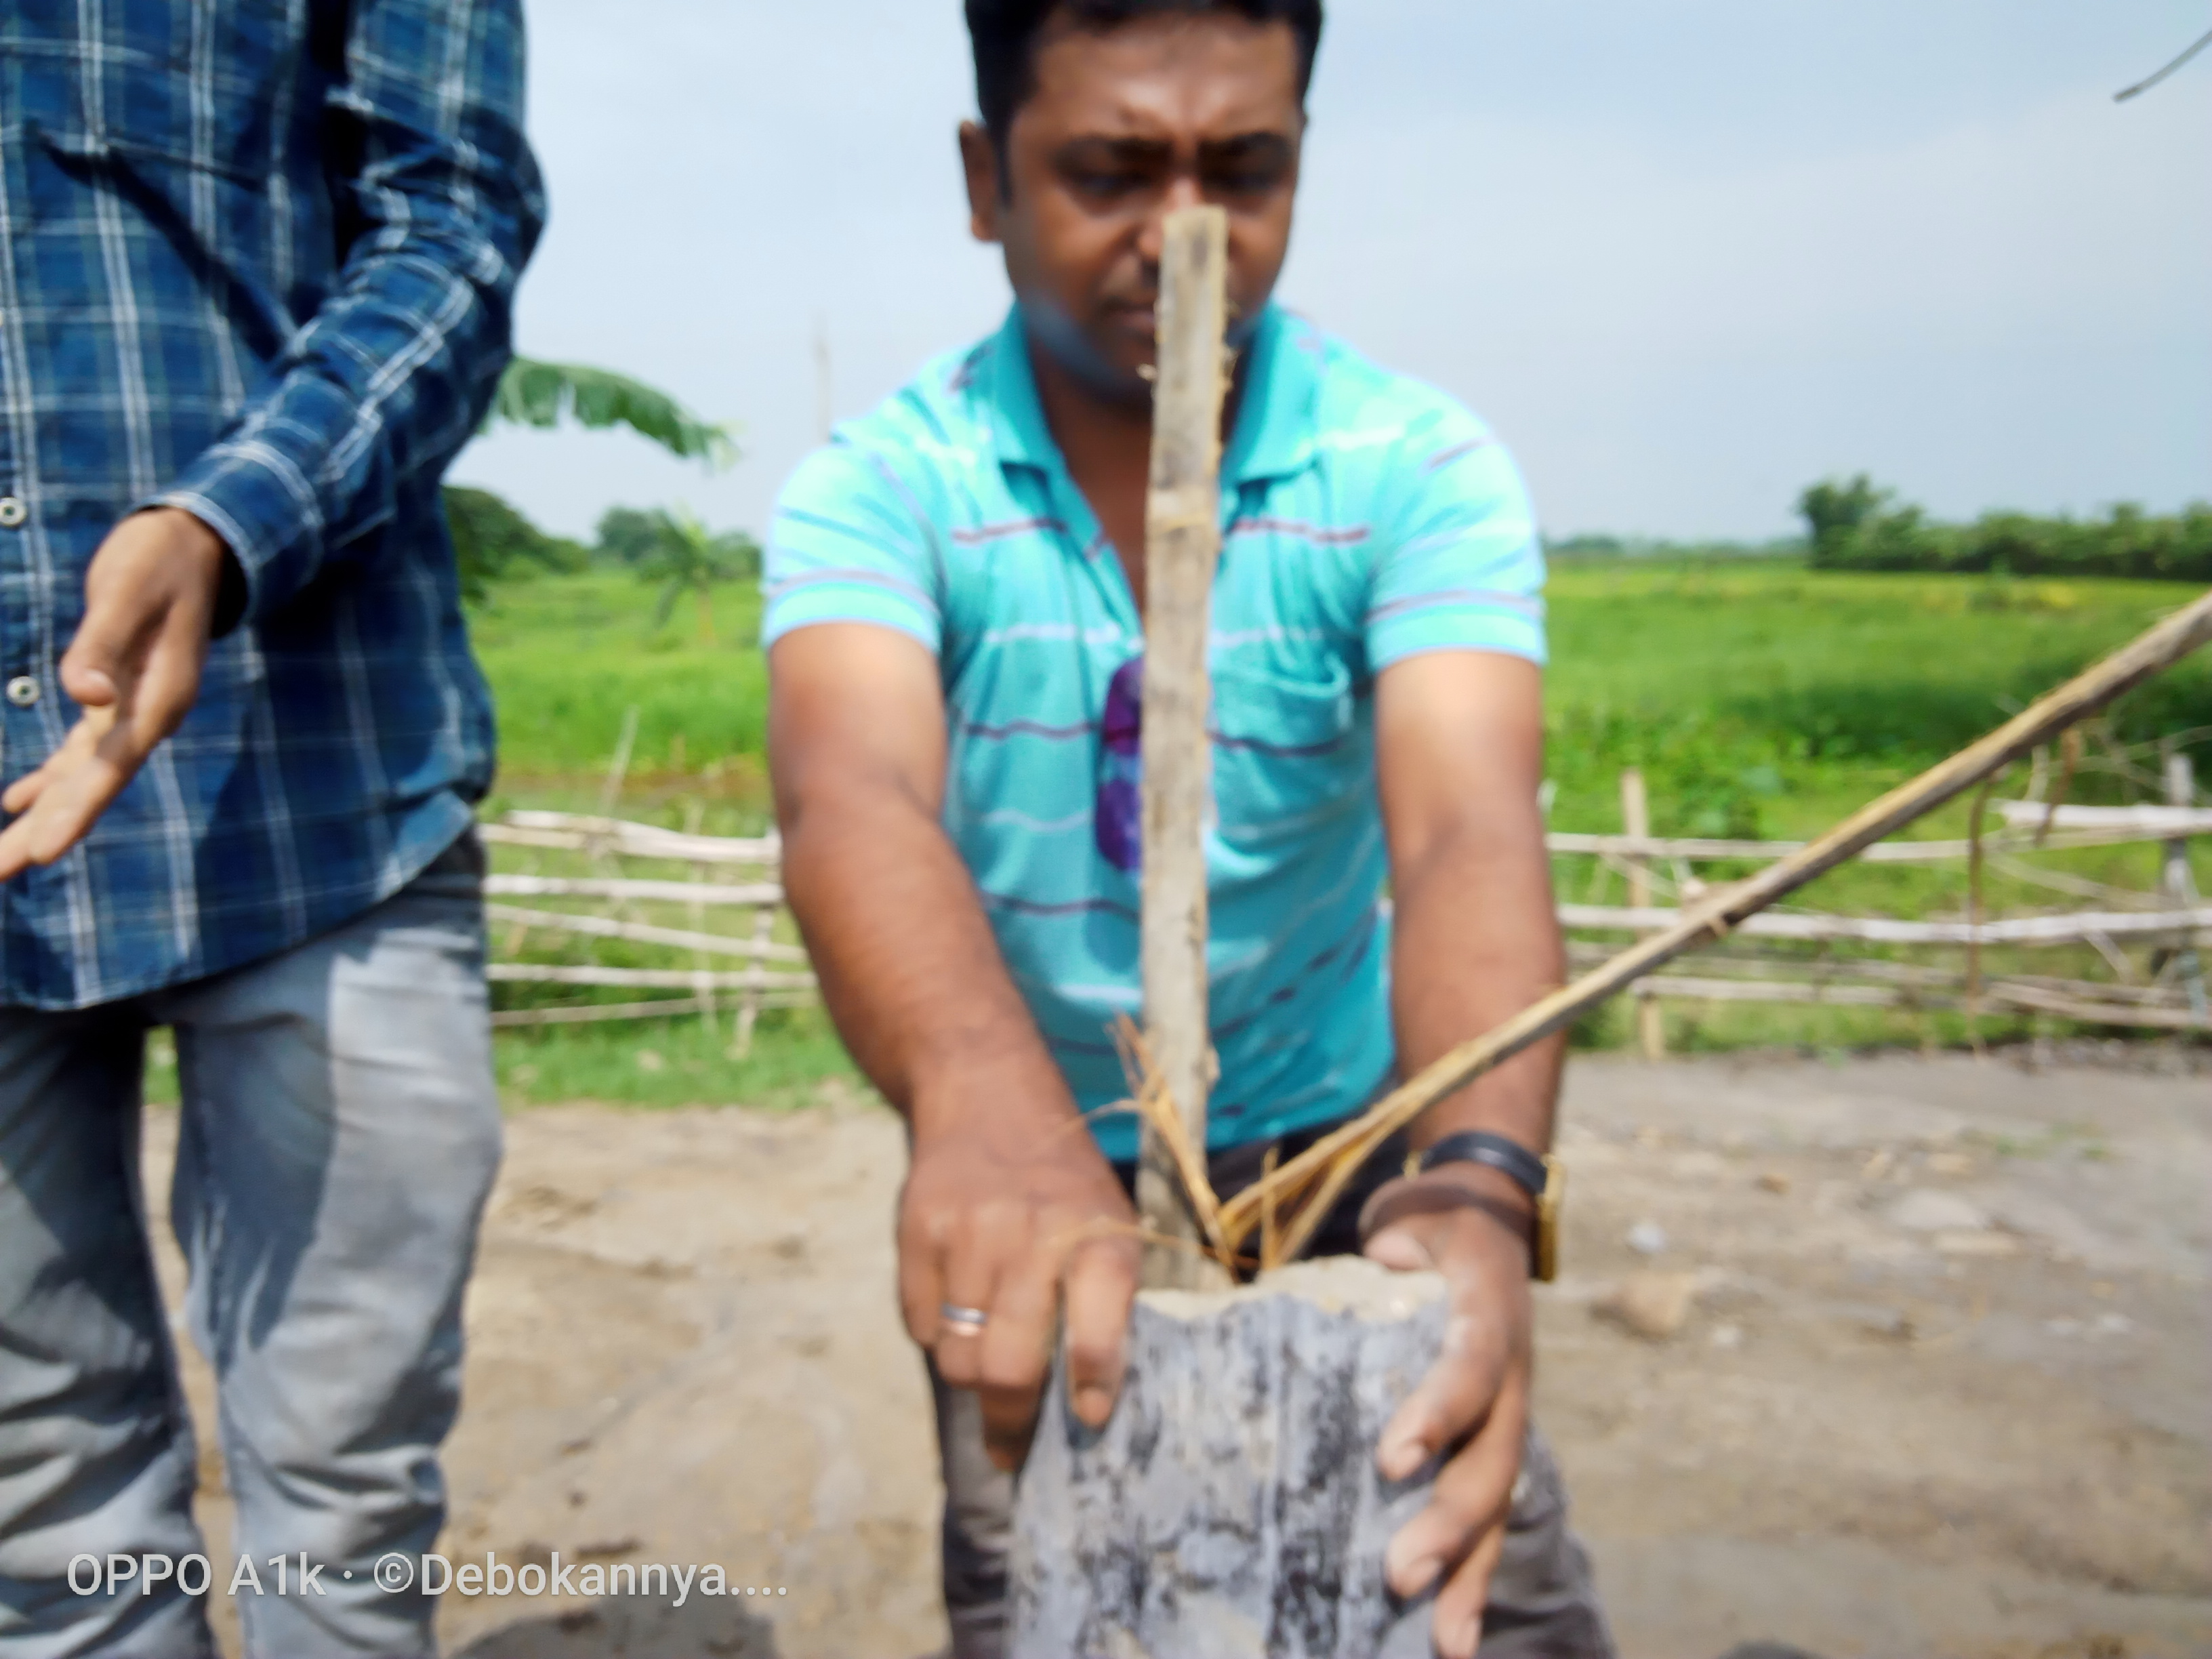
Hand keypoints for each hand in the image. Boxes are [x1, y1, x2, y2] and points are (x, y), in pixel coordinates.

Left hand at [0, 508, 227, 880]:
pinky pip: (79, 754)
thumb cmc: (159, 558)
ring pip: (81, 779)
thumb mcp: (128, 590)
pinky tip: (16, 801)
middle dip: (43, 833)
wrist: (197, 542)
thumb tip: (84, 698)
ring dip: (41, 818)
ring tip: (1, 864)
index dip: (72, 812)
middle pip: (91, 788)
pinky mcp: (117, 697)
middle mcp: (148, 716)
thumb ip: (103, 644)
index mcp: (157, 699)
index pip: (109, 768)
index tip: (38, 855)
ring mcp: (134, 711)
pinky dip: (49, 781)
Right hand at [899, 1087, 1141, 1470]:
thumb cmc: (1065, 1187)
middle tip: (1011, 1449)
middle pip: (1007, 1369)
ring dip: (971, 1378)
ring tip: (987, 1363)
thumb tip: (1090, 1410)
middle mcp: (1035, 1237)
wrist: (989, 1096)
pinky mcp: (918, 1229)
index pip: (1098, 1337)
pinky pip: (920, 1325)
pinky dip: (938, 1334)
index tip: (1089, 1422)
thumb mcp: (1110, 1226)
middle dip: (1009, 1424)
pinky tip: (958, 1303)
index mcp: (1099, 1241)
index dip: (1092, 1388)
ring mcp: (970, 1232)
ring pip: (959, 1357)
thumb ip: (1106, 1305)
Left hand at [1362, 1168, 1535, 1658]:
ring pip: (1498, 1502)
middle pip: (1489, 1459)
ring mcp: (1508, 1412)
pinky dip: (1473, 1570)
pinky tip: (1452, 1630)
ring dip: (1469, 1573)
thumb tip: (1387, 1253)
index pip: (1467, 1369)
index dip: (1438, 1413)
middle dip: (1448, 1524)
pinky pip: (1490, 1508)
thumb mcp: (1418, 1214)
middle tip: (1399, 1576)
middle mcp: (1509, 1375)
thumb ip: (1401, 1238)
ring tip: (1445, 1642)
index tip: (1392, 1460)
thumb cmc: (1436, 1220)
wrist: (1488, 1213)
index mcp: (1488, 1316)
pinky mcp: (1493, 1437)